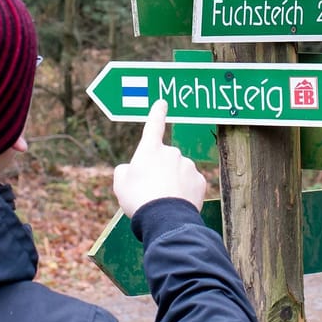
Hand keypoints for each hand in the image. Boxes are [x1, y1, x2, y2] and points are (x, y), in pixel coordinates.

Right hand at [112, 100, 206, 216]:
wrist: (164, 219)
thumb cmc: (138, 200)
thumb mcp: (121, 184)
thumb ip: (125, 171)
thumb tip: (132, 169)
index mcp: (150, 149)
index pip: (153, 125)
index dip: (157, 114)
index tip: (162, 103)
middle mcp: (171, 152)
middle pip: (164, 160)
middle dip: (159, 172)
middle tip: (150, 192)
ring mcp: (187, 165)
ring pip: (178, 172)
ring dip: (172, 183)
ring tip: (163, 202)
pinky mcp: (199, 180)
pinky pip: (190, 184)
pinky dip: (184, 192)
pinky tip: (176, 204)